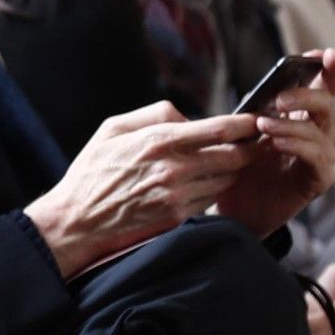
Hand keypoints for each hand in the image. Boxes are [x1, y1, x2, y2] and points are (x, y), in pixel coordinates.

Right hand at [25, 100, 258, 276]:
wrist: (78, 220)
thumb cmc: (93, 170)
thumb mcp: (113, 128)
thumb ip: (154, 114)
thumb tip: (188, 117)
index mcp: (160, 140)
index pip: (220, 129)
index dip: (245, 124)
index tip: (256, 120)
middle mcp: (174, 168)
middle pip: (233, 156)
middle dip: (249, 148)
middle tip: (255, 142)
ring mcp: (178, 196)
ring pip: (226, 179)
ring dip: (232, 170)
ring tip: (229, 162)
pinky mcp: (177, 217)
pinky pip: (210, 199)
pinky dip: (213, 189)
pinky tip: (205, 183)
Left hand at [216, 49, 334, 236]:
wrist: (235, 209)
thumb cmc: (239, 166)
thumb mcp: (241, 132)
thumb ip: (253, 110)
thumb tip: (259, 90)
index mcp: (302, 115)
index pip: (324, 86)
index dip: (329, 69)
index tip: (324, 55)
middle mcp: (317, 132)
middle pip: (326, 102)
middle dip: (304, 96)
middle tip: (278, 99)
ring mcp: (321, 156)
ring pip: (319, 130)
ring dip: (290, 124)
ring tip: (262, 125)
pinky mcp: (319, 179)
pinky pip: (316, 157)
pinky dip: (296, 146)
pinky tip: (275, 144)